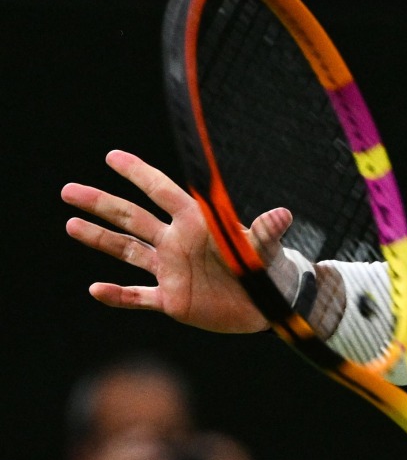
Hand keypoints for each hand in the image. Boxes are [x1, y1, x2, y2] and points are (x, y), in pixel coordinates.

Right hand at [62, 150, 293, 332]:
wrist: (268, 303)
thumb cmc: (266, 267)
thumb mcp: (264, 249)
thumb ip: (266, 232)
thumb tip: (284, 214)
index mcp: (196, 223)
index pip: (162, 193)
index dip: (139, 174)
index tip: (113, 156)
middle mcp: (177, 242)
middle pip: (132, 218)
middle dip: (102, 204)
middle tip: (69, 190)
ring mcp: (171, 270)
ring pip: (128, 251)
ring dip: (100, 239)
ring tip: (71, 225)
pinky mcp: (173, 299)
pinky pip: (138, 296)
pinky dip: (118, 295)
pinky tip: (95, 289)